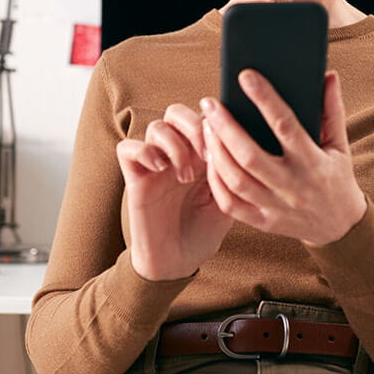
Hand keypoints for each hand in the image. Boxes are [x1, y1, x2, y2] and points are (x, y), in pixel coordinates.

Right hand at [117, 103, 234, 281]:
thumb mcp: (230, 200)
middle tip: (205, 153)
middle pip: (177, 112)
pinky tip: (160, 169)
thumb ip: (233, 172)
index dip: (214, 121)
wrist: (178, 261)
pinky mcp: (135, 177)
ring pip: (156, 126)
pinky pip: (128, 147)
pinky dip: (143, 151)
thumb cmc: (203, 232)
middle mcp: (177, 154)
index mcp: (201, 154)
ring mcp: (155, 164)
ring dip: (174, 145)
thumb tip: (245, 143)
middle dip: (193, 125)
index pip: (203, 117)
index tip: (227, 141)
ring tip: (186, 176)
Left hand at [199, 69, 366, 246]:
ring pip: (236, 180)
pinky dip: (215, 180)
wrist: (340, 226)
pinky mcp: (263, 222)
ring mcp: (276, 207)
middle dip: (225, 127)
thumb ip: (332, 109)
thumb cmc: (336, 177)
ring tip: (206, 127)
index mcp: (314, 162)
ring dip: (216, 151)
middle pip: (250, 155)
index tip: (245, 76)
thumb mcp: (339, 144)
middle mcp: (293, 186)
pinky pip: (230, 204)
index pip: (286, 125)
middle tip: (209, 103)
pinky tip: (209, 158)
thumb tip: (329, 75)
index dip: (265, 99)